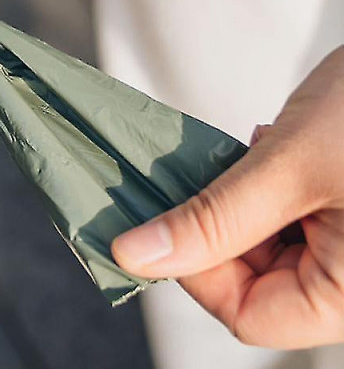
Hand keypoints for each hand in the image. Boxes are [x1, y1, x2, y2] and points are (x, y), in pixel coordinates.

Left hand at [112, 46, 343, 348]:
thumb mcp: (288, 166)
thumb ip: (213, 218)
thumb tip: (136, 255)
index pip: (249, 315)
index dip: (196, 269)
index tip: (162, 220)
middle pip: (255, 283)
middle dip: (219, 228)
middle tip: (206, 173)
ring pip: (264, 248)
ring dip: (240, 202)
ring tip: (260, 152)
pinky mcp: (341, 216)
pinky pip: (286, 219)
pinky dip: (265, 186)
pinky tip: (276, 146)